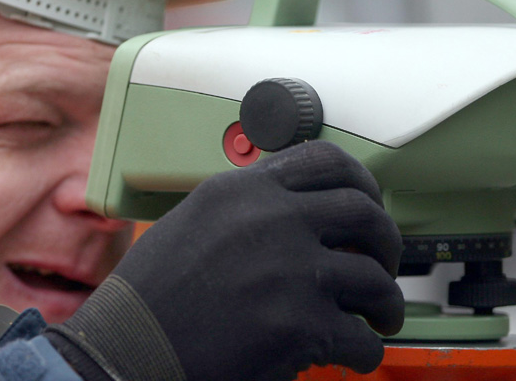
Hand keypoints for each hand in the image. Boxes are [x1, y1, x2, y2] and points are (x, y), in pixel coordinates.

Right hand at [48, 140, 402, 380]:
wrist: (128, 351)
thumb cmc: (151, 300)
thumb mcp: (193, 222)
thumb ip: (246, 209)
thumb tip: (300, 212)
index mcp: (243, 190)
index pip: (325, 160)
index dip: (362, 184)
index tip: (370, 205)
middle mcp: (271, 220)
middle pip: (365, 213)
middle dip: (387, 244)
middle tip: (384, 265)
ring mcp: (290, 271)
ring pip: (376, 280)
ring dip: (386, 304)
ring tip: (380, 318)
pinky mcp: (301, 325)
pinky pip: (363, 339)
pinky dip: (365, 352)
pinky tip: (352, 355)